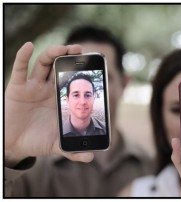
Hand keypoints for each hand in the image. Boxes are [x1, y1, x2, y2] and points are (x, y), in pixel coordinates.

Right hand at [5, 42, 93, 167]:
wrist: (15, 145)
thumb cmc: (37, 140)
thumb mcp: (57, 144)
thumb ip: (72, 149)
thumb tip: (90, 157)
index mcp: (59, 98)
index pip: (70, 79)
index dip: (79, 69)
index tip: (91, 62)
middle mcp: (48, 89)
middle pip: (59, 66)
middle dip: (68, 55)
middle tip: (79, 50)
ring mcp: (33, 87)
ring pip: (43, 63)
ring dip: (53, 53)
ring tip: (64, 48)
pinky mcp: (17, 88)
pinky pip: (19, 69)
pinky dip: (23, 56)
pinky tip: (29, 46)